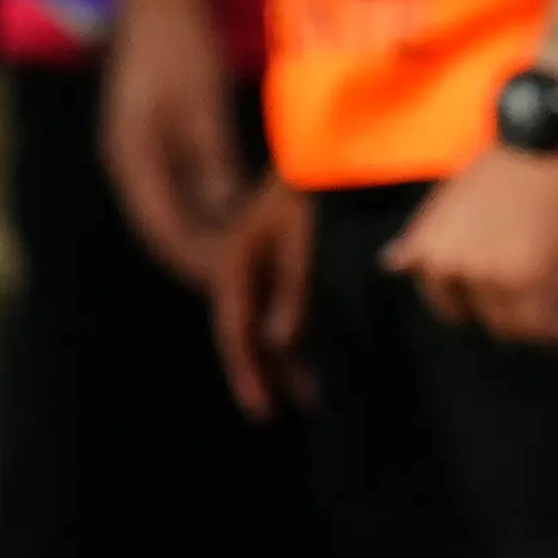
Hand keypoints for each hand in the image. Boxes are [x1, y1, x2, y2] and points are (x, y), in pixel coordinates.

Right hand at [103, 0, 246, 288]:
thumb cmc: (183, 45)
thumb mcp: (203, 103)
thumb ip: (212, 158)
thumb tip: (226, 211)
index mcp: (131, 158)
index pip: (162, 226)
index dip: (195, 258)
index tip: (231, 286)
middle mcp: (129, 161)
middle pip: (163, 224)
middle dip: (200, 255)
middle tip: (245, 285)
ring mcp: (140, 149)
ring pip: (171, 207)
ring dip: (204, 233)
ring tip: (246, 262)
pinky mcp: (156, 137)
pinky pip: (179, 184)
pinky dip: (206, 204)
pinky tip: (238, 215)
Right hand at [210, 180, 317, 419]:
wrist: (323, 143)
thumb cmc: (314, 184)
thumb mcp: (304, 233)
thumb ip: (294, 285)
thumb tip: (282, 341)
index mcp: (234, 264)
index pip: (236, 332)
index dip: (248, 374)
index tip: (264, 412)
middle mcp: (238, 268)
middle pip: (247, 335)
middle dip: (265, 375)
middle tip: (283, 414)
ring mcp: (257, 264)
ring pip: (264, 324)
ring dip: (284, 360)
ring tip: (309, 398)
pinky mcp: (278, 258)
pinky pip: (281, 307)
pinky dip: (297, 335)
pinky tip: (314, 355)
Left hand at [384, 147, 557, 346]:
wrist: (544, 137)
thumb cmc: (505, 162)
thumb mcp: (449, 199)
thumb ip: (424, 238)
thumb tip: (390, 262)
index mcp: (430, 251)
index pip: (449, 304)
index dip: (483, 304)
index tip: (509, 301)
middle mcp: (452, 268)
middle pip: (488, 318)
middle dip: (520, 314)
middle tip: (552, 296)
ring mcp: (489, 274)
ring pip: (518, 325)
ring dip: (545, 327)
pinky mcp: (529, 274)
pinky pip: (544, 319)